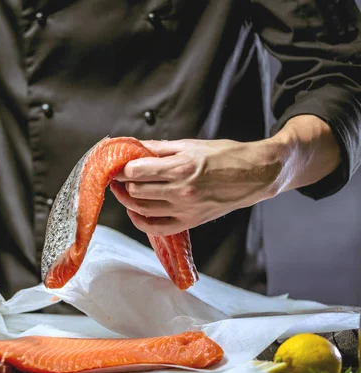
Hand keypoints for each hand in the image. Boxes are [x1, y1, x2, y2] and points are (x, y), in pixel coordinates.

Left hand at [111, 138, 282, 235]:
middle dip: (122, 183)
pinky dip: (140, 221)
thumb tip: (133, 147)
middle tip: (118, 176)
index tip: (118, 164)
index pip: (136, 172)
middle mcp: (181, 191)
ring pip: (141, 209)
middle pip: (135, 191)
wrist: (255, 175)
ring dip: (127, 200)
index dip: (122, 168)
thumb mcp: (190, 145)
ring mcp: (185, 210)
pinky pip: (156, 228)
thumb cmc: (225, 156)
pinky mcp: (190, 222)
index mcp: (181, 168)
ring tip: (124, 190)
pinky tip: (134, 211)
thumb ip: (158, 148)